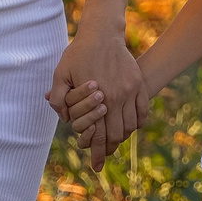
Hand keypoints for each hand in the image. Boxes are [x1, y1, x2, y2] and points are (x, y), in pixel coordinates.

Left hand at [47, 33, 143, 168]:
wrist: (102, 33)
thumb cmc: (78, 53)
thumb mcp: (61, 73)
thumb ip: (58, 96)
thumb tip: (63, 116)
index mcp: (99, 98)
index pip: (99, 135)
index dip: (98, 153)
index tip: (97, 167)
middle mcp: (118, 97)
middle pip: (118, 134)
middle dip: (110, 147)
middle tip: (105, 154)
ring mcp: (131, 90)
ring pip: (131, 125)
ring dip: (123, 135)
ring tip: (115, 139)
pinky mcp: (138, 83)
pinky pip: (143, 110)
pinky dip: (138, 122)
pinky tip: (131, 125)